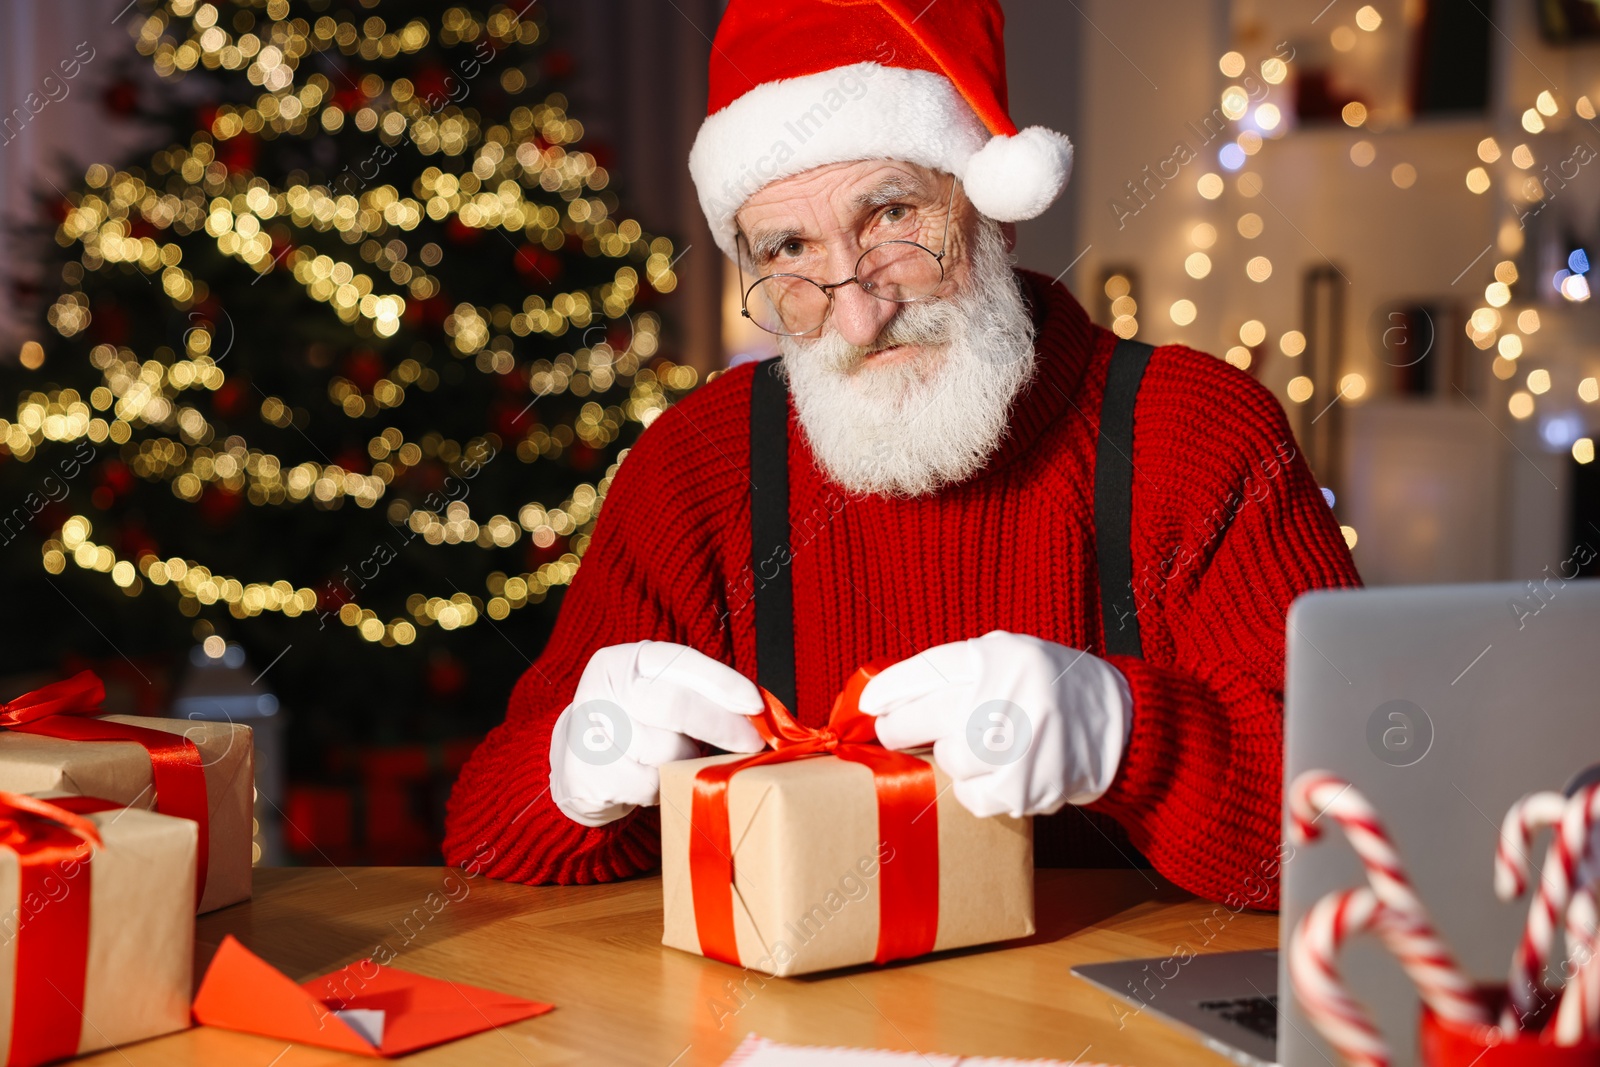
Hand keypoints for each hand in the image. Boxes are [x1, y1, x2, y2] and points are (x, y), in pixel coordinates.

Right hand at [549, 641, 765, 826]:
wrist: (577, 762)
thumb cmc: (634, 724)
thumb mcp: (657, 694)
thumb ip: (698, 694)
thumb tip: (756, 711)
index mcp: (622, 661)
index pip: (679, 663)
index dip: (721, 683)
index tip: (755, 705)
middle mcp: (601, 689)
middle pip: (675, 706)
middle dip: (721, 725)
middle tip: (752, 742)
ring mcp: (590, 732)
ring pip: (667, 750)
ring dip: (686, 760)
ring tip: (674, 758)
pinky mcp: (589, 774)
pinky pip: (651, 785)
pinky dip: (664, 787)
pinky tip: (651, 779)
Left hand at [857, 630, 1132, 818]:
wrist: (1119, 725)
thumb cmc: (1050, 685)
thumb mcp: (1006, 654)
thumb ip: (953, 670)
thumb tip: (886, 696)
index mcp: (993, 658)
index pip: (920, 673)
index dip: (886, 692)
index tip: (867, 704)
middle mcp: (998, 699)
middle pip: (913, 723)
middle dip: (898, 730)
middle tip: (898, 732)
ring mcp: (1007, 748)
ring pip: (946, 762)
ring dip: (956, 758)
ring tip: (988, 745)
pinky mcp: (1017, 789)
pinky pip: (970, 796)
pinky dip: (980, 788)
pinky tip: (1006, 769)